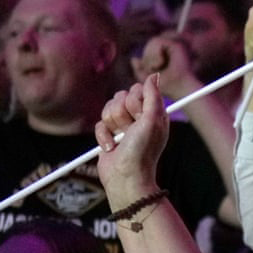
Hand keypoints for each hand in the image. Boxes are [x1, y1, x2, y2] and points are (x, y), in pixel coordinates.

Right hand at [95, 77, 168, 207]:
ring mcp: (122, 126)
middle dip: (122, 113)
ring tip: (120, 140)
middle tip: (130, 130)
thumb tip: (154, 75)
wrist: (125, 177)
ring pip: (108, 108)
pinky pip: (99, 123)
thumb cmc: (142, 151)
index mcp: (151, 112)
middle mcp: (138, 118)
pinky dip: (104, 136)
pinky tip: (111, 148)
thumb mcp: (152, 121)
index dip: (134, 100)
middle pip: (120, 97)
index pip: (137, 89)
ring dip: (112, 125)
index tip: (138, 116)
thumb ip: (153, 96)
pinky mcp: (108, 135)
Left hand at [133, 34, 203, 96]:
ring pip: (153, 42)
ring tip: (157, 66)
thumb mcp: (147, 79)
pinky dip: (155, 54)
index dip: (146, 58)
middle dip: (147, 58)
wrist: (179, 88)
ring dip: (151, 56)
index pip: (151, 48)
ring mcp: (174, 46)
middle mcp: (172, 48)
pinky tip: (160, 62)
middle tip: (154, 68)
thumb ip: (139, 69)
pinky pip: (158, 42)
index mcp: (167, 54)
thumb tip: (133, 58)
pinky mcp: (176, 46)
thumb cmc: (167, 86)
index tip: (151, 70)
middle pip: (151, 44)